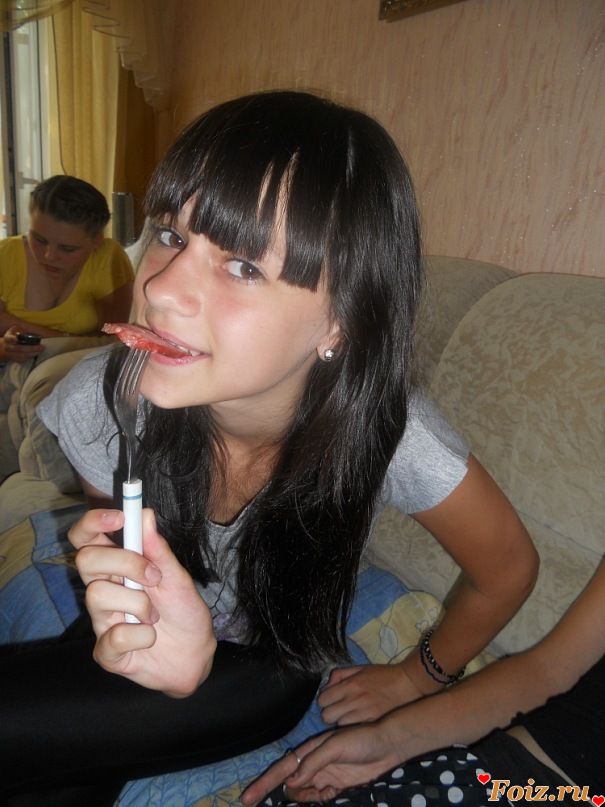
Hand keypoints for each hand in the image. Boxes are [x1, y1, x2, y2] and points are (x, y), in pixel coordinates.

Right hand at [0, 325, 43, 362]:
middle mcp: (8, 347)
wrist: (6, 345)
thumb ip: (22, 330)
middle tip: (41, 347)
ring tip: (40, 350)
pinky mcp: (14, 359)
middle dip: (31, 348)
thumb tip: (35, 332)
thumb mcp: (16, 330)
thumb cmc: (14, 336)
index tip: (17, 339)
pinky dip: (30, 357)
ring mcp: (10, 354)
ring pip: (22, 356)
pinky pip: (23, 360)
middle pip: (19, 349)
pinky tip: (36, 353)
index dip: (12, 339)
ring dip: (32, 354)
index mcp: (7, 338)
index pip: (9, 338)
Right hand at [69, 508, 216, 696]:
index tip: (119, 517)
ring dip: (139, 603)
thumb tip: (145, 514)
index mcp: (117, 567)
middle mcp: (104, 590)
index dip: (93, 522)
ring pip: (98, 595)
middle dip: (124, 562)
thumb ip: (159, 551)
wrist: (195, 654)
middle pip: (85, 560)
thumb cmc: (183, 612)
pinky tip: (151, 638)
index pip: (86, 537)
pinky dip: (142, 636)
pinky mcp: (106, 652)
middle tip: (154, 576)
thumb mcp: (178, 578)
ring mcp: (102, 620)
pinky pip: (113, 638)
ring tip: (155, 616)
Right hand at [241, 724, 400, 804]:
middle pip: (288, 783)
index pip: (282, 769)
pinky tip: (325, 797)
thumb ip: (314, 763)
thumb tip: (291, 781)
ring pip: (303, 793)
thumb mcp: (335, 746)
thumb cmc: (360, 740)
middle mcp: (313, 764)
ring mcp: (324, 775)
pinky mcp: (337, 786)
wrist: (387, 745)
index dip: (264, 783)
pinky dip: (317, 800)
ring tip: (321, 793)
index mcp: (309, 752)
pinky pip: (319, 797)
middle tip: (268, 801)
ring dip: (302, 799)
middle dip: (277, 794)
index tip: (247, 798)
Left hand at [318, 660, 425, 724]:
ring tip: (350, 720)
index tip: (332, 702)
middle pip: (327, 716)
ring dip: (341, 724)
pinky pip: (353, 732)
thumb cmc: (384, 676)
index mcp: (349, 684)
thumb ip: (340, 674)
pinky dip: (353, 730)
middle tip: (339, 712)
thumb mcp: (360, 668)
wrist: (409, 684)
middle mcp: (354, 699)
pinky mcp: (373, 725)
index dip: (325, 702)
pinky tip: (359, 726)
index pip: (322, 699)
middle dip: (330, 715)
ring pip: (339, 727)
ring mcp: (363, 714)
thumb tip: (327, 684)